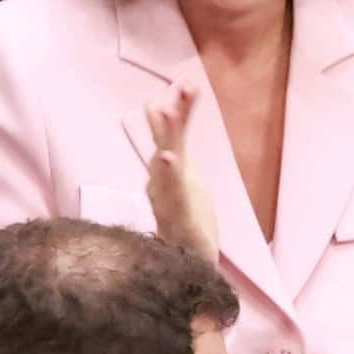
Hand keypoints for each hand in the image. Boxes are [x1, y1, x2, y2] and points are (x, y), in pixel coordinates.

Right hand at [144, 82, 218, 259]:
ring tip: (165, 112)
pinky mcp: (178, 220)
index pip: (173, 137)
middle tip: (169, 89)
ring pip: (167, 165)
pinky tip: (166, 156)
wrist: (187, 268)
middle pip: (167, 145)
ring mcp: (169, 202)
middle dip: (168, 118)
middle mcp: (163, 185)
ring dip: (165, 137)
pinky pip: (174, 194)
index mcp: (168, 175)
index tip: (189, 85)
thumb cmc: (185, 226)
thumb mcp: (186, 188)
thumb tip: (169, 139)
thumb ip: (179, 165)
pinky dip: (169, 175)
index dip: (179, 112)